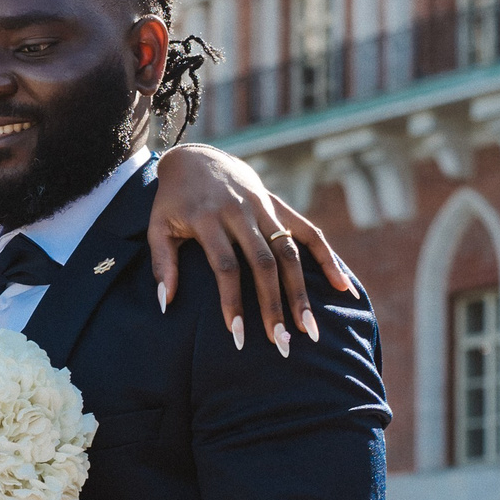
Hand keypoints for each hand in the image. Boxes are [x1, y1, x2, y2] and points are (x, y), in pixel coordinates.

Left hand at [149, 143, 355, 356]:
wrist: (197, 156)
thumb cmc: (174, 201)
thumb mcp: (157, 226)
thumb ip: (162, 264)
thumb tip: (164, 304)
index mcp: (208, 218)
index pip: (226, 266)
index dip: (233, 301)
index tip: (238, 334)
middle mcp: (240, 212)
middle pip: (263, 264)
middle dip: (274, 305)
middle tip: (281, 343)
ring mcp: (264, 208)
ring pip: (289, 252)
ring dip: (301, 292)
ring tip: (310, 328)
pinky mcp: (280, 206)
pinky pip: (309, 232)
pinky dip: (328, 258)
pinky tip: (342, 287)